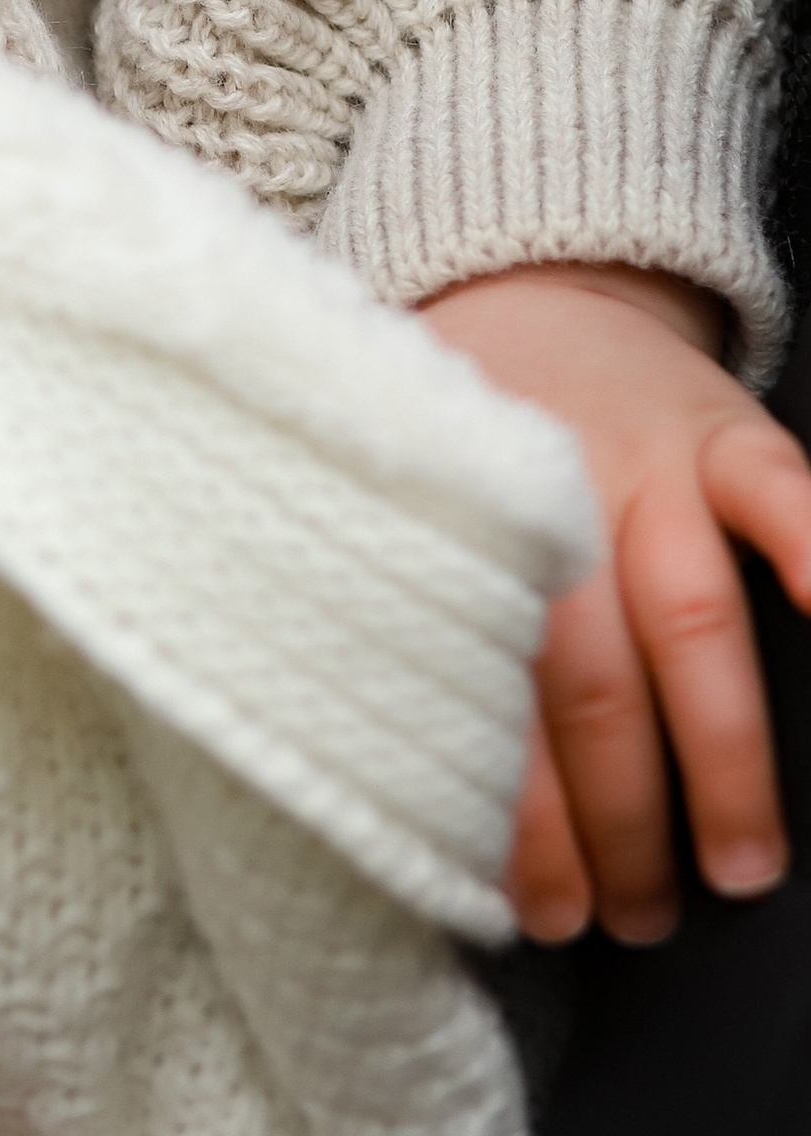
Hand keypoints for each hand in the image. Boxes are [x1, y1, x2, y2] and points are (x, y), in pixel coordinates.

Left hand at [416, 261, 810, 944]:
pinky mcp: (728, 424)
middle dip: (622, 819)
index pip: (491, 696)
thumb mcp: (426, 518)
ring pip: (690, 619)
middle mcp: (555, 499)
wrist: (524, 286)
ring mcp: (650, 459)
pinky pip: (779, 487)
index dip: (519, 815)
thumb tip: (439, 803)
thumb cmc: (467, 441)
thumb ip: (441, 628)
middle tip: (643, 916)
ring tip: (741, 863)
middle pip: (593, 681)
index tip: (542, 911)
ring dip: (721, 755)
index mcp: (467, 534)